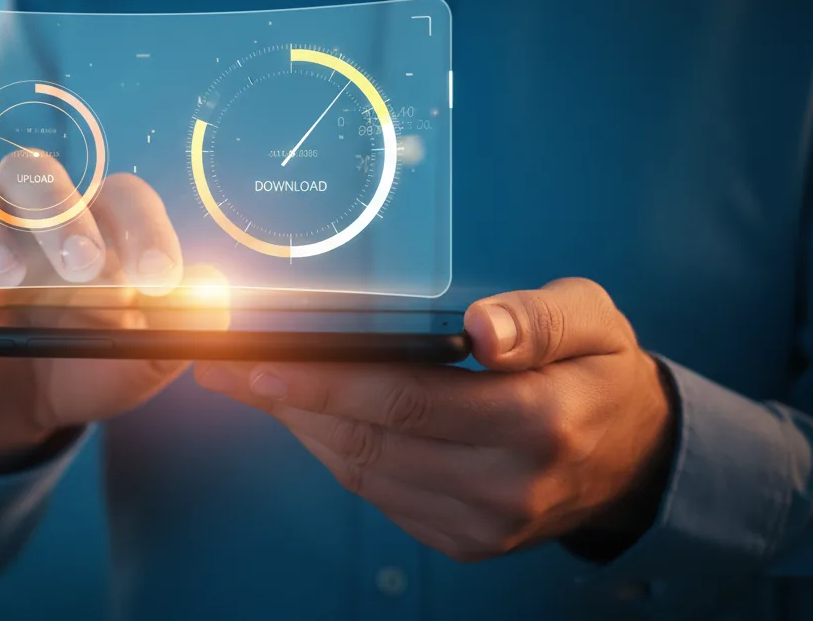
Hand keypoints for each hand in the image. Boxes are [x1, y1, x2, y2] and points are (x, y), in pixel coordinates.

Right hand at [0, 153, 189, 461]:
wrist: (22, 415)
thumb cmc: (87, 365)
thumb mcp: (141, 360)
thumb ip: (179, 330)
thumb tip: (213, 295)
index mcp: (94, 224)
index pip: (121, 197)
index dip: (144, 230)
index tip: (161, 282)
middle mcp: (28, 218)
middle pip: (34, 174)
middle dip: (60, 212)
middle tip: (84, 267)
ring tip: (5, 279)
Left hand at [194, 278, 676, 561]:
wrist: (635, 458)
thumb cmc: (599, 372)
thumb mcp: (593, 321)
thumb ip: (537, 319)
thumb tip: (481, 326)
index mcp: (539, 422)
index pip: (410, 402)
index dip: (327, 384)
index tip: (260, 364)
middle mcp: (509, 486)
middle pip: (373, 442)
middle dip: (289, 404)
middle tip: (225, 369)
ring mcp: (485, 524)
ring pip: (366, 473)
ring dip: (303, 429)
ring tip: (253, 388)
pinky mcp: (466, 541)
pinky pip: (381, 495)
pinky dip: (337, 455)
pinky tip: (309, 420)